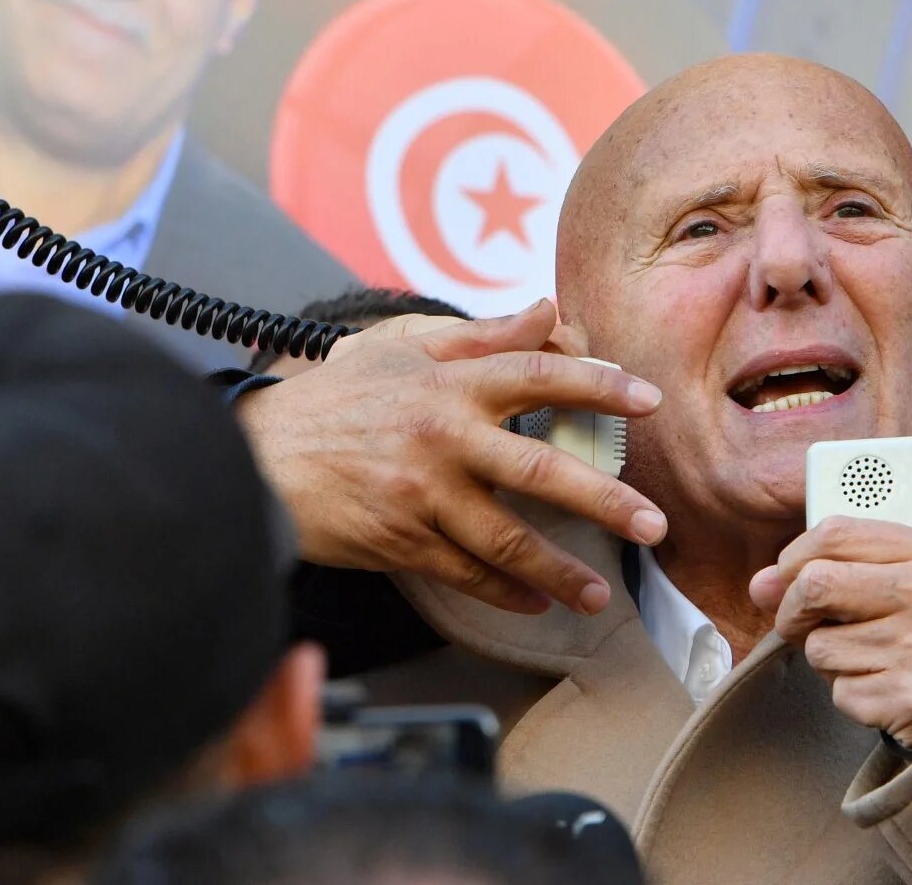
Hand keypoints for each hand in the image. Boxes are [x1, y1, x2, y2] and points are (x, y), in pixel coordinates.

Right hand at [237, 299, 667, 615]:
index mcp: (450, 384)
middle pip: (543, 472)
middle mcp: (443, 438)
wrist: (256, 457)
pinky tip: (537, 601)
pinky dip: (507, 592)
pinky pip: (467, 573)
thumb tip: (549, 310)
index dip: (600, 386)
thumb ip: (482, 336)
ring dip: (562, 573)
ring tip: (598, 594)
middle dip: (608, 502)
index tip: (649, 401)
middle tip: (655, 525)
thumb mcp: (401, 350)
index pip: (540, 376)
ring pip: (510, 541)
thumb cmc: (334, 399)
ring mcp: (423, 495)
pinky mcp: (401, 540)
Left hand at [749, 517, 911, 746]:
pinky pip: (840, 691)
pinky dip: (853, 694)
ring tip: (874, 659)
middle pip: (814, 585)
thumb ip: (847, 569)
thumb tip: (761, 582)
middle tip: (802, 624)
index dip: (796, 555)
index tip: (789, 575)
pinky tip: (888, 689)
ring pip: (820, 646)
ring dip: (831, 659)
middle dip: (792, 609)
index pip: (836, 533)